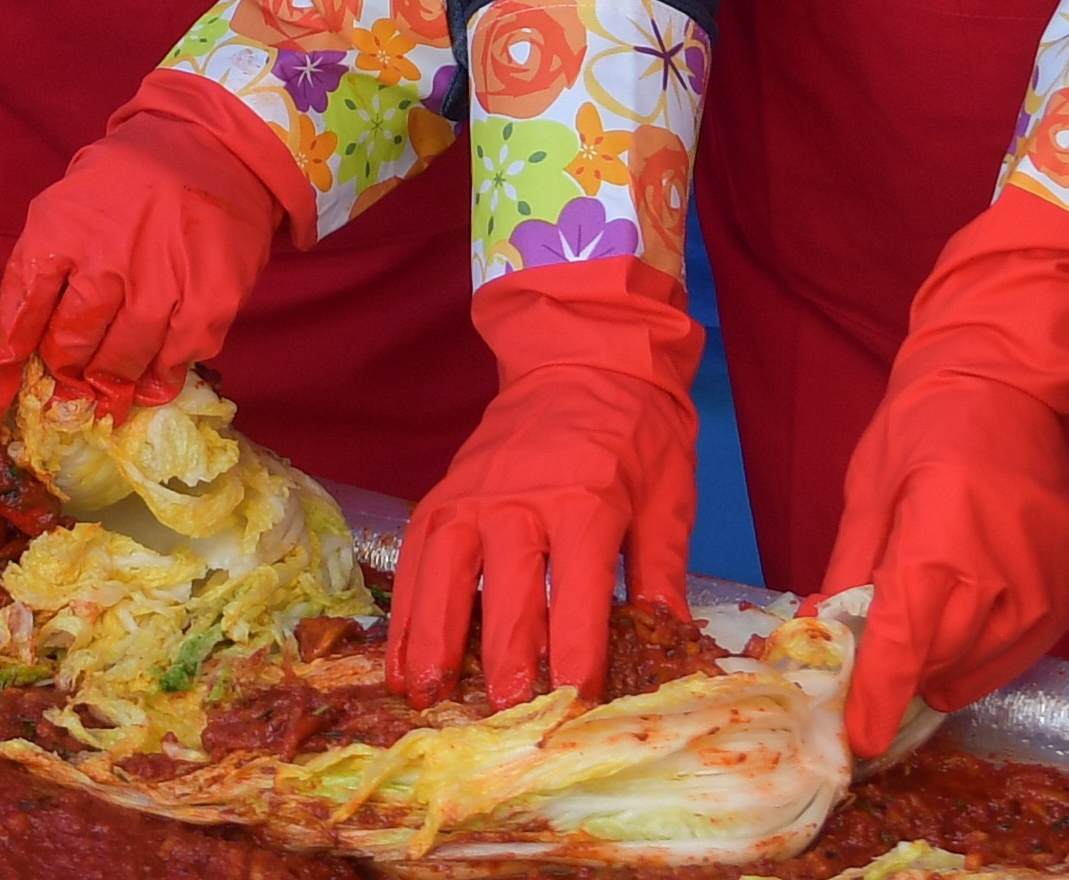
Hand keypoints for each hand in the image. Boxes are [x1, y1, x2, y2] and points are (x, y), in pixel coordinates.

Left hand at [0, 72, 303, 417]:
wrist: (216, 147)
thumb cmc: (133, 175)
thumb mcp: (71, 198)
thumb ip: (45, 259)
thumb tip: (21, 329)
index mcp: (63, 227)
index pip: (24, 306)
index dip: (11, 351)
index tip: (5, 377)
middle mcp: (109, 259)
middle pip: (71, 342)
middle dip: (64, 367)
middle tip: (68, 377)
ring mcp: (162, 285)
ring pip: (120, 361)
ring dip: (108, 380)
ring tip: (106, 387)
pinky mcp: (209, 303)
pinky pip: (174, 360)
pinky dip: (159, 377)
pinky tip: (152, 378)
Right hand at [388, 257, 701, 710]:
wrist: (584, 353)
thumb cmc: (637, 430)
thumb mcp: (668, 494)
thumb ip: (661, 570)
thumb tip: (668, 641)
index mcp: (586, 499)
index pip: (578, 589)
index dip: (577, 652)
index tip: (574, 703)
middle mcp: (522, 497)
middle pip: (508, 586)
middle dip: (505, 656)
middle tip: (501, 714)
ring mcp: (474, 493)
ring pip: (446, 572)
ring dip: (434, 637)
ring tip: (425, 695)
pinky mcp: (445, 492)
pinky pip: (417, 554)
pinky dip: (405, 608)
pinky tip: (400, 658)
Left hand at [822, 190, 1068, 754]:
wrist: (1009, 379)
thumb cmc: (926, 422)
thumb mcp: (870, 490)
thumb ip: (849, 570)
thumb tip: (820, 632)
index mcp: (939, 547)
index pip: (902, 649)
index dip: (876, 702)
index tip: (856, 741)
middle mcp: (999, 576)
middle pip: (941, 664)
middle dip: (901, 680)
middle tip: (873, 673)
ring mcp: (1044, 584)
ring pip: (984, 666)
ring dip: (944, 671)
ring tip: (917, 650)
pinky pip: (1025, 649)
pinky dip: (988, 656)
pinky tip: (964, 636)